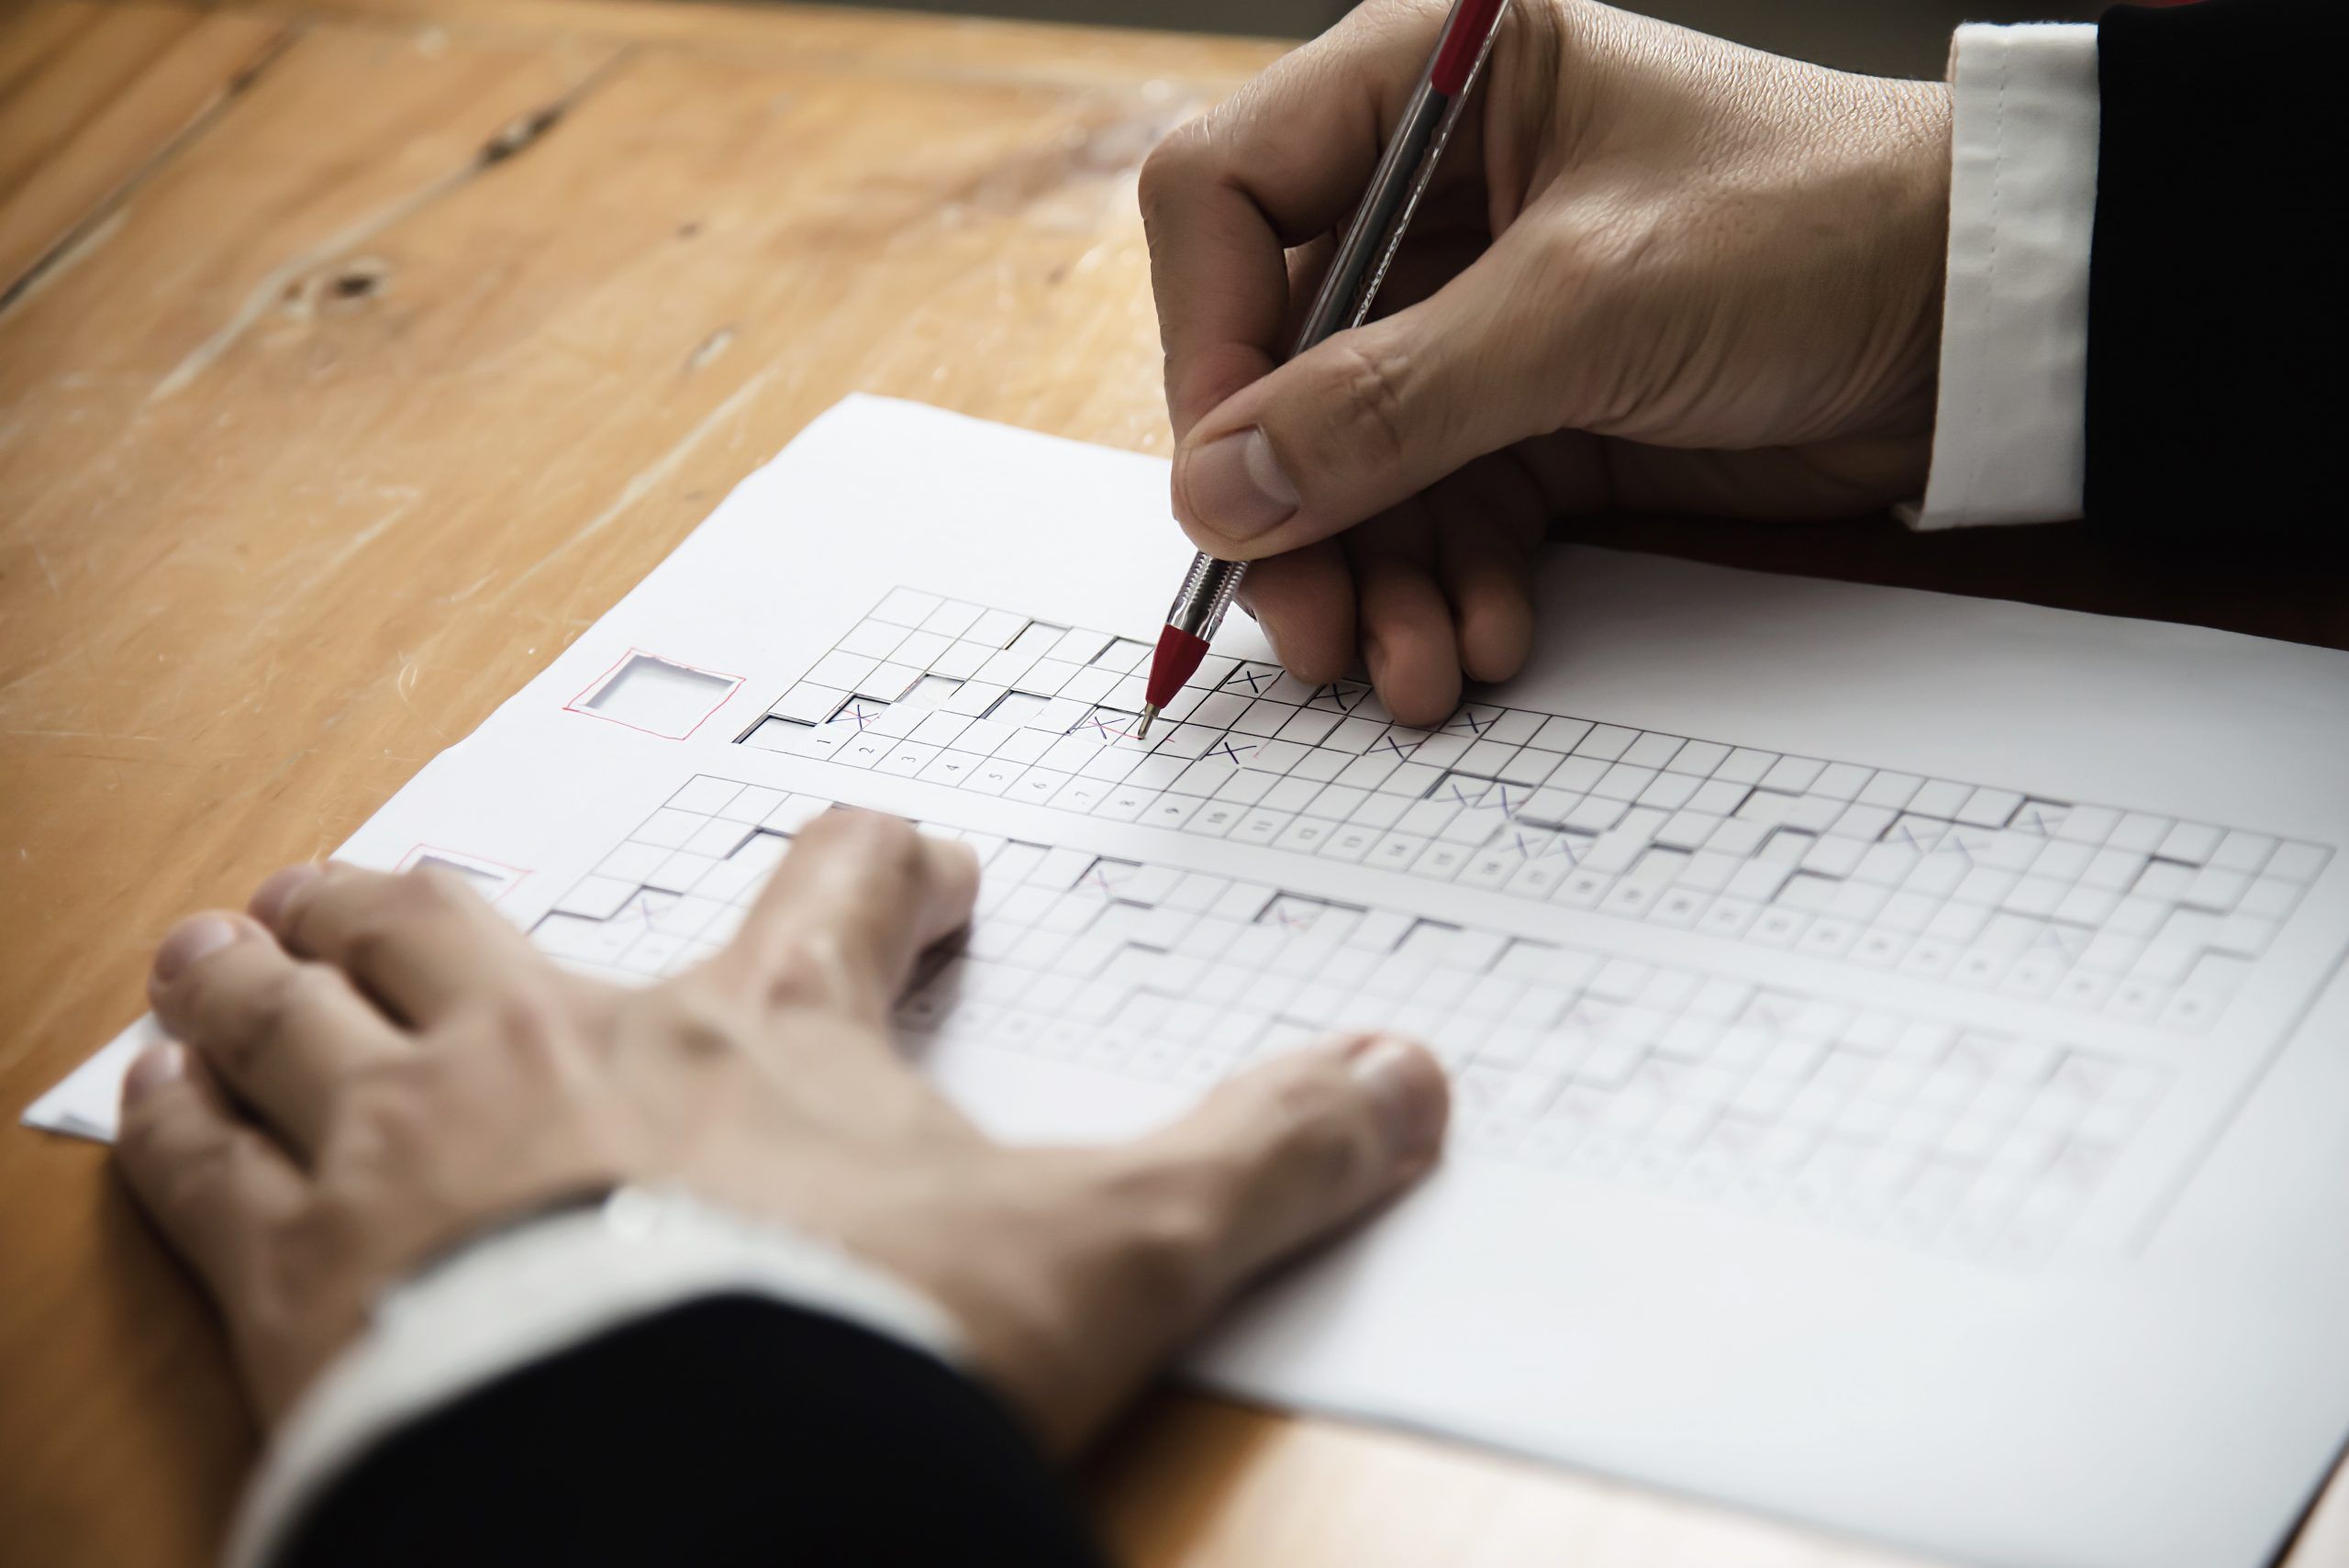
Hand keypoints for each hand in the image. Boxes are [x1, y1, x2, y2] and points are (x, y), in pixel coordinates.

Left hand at [114, 810, 1447, 1448]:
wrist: (674, 1482)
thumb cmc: (865, 1344)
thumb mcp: (1108, 1253)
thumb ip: (1264, 1158)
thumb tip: (1412, 1078)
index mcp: (765, 1031)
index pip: (841, 883)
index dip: (886, 862)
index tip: (913, 865)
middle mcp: (573, 1046)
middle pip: (476, 908)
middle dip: (436, 892)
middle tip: (409, 885)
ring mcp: (418, 1137)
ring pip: (301, 994)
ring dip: (268, 962)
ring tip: (240, 935)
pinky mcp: (303, 1263)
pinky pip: (201, 1152)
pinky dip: (179, 1115)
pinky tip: (161, 1095)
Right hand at [1141, 0, 1951, 723]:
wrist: (1987, 321)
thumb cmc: (1814, 232)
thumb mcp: (1586, 308)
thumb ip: (1391, 401)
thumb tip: (1220, 490)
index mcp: (1426, 86)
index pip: (1224, 202)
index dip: (1207, 345)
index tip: (1233, 478)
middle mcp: (1427, 197)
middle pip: (1273, 362)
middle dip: (1292, 508)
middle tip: (1307, 627)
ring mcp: (1473, 316)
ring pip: (1347, 462)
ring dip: (1369, 578)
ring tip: (1410, 671)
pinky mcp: (1528, 413)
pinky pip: (1434, 513)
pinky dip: (1446, 586)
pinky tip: (1484, 638)